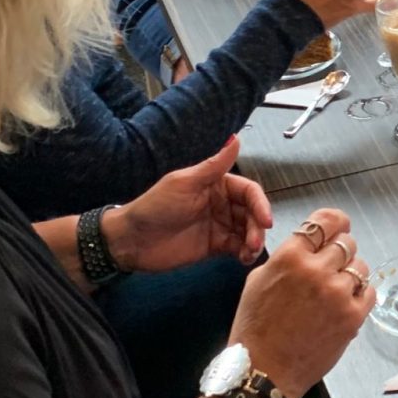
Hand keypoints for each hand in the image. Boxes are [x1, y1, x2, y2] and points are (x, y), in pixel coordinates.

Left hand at [105, 137, 272, 274]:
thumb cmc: (154, 207)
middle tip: (254, 243)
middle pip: (252, 213)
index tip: (265, 221)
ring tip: (248, 253)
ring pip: (248, 231)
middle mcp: (221, 203)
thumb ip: (213, 165)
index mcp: (216, 184)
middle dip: (257, 227)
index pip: (249, 191)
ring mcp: (219, 225)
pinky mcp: (215, 246)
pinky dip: (245, 253)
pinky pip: (238, 247)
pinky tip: (243, 258)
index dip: (260, 204)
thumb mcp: (184, 183)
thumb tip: (236, 138)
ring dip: (254, 242)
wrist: (131, 241)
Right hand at [227, 208, 374, 397]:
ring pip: (360, 265)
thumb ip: (288, 256)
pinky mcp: (353, 316)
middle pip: (346, 242)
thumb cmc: (256, 328)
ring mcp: (337, 293)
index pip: (326, 221)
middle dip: (339, 252)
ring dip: (350, 274)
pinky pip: (369, 291)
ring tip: (332, 292)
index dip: (335, 222)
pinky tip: (342, 305)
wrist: (264, 370)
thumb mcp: (259, 279)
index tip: (339, 226)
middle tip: (330, 268)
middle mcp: (316, 270)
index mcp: (290, 256)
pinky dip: (359, 295)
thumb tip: (311, 243)